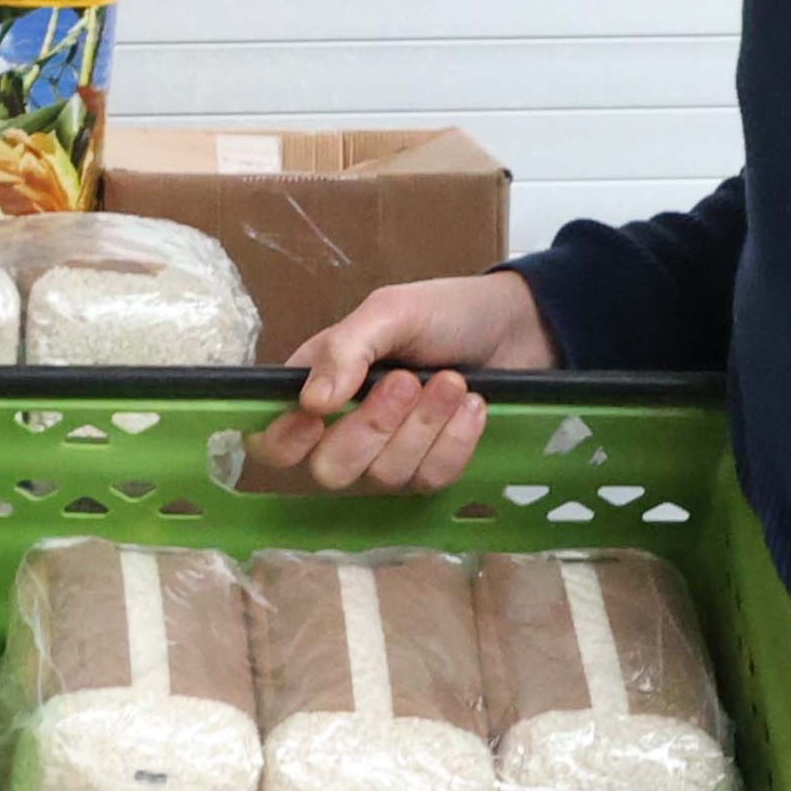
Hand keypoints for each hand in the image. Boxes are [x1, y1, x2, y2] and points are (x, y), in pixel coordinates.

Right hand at [254, 272, 555, 492]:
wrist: (516, 327)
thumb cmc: (444, 312)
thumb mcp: (390, 312)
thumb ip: (345, 350)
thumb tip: (310, 402)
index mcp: (317, 386)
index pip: (273, 441)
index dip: (286, 440)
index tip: (320, 415)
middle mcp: (343, 429)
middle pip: (330, 470)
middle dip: (374, 427)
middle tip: (407, 381)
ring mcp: (388, 455)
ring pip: (386, 475)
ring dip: (425, 425)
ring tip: (453, 380)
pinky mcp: (431, 469)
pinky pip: (430, 479)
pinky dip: (455, 441)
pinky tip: (472, 405)